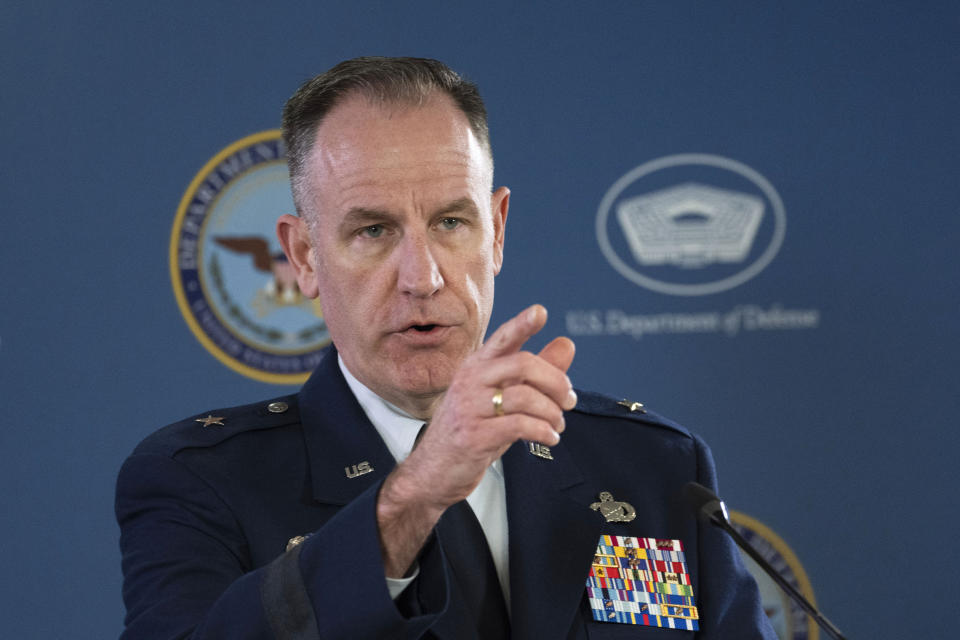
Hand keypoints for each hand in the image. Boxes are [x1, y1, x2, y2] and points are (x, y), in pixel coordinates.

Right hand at [376, 304, 575, 575]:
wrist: (432, 472)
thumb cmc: (471, 430)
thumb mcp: (502, 398)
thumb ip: (536, 372)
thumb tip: (567, 343)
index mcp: (476, 367)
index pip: (501, 338)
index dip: (522, 324)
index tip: (541, 312)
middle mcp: (469, 381)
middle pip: (522, 364)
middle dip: (555, 381)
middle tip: (569, 400)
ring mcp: (468, 408)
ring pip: (524, 397)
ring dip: (552, 412)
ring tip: (558, 425)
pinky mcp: (473, 436)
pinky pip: (520, 426)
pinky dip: (543, 431)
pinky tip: (550, 438)